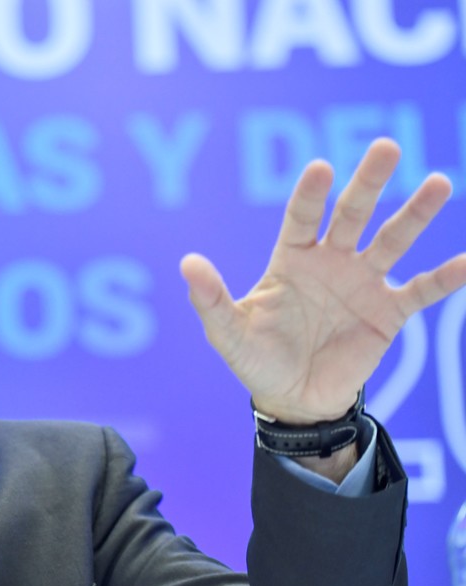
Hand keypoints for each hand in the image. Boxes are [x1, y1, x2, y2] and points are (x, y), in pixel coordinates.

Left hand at [181, 138, 465, 422]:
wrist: (293, 398)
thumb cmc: (256, 359)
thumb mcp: (227, 332)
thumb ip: (210, 298)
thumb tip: (186, 263)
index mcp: (292, 259)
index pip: (302, 218)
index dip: (310, 195)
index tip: (320, 169)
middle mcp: (331, 262)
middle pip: (353, 214)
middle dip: (369, 182)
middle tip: (385, 146)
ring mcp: (363, 283)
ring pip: (393, 240)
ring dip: (416, 213)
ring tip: (440, 182)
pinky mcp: (389, 313)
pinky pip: (422, 290)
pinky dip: (447, 277)